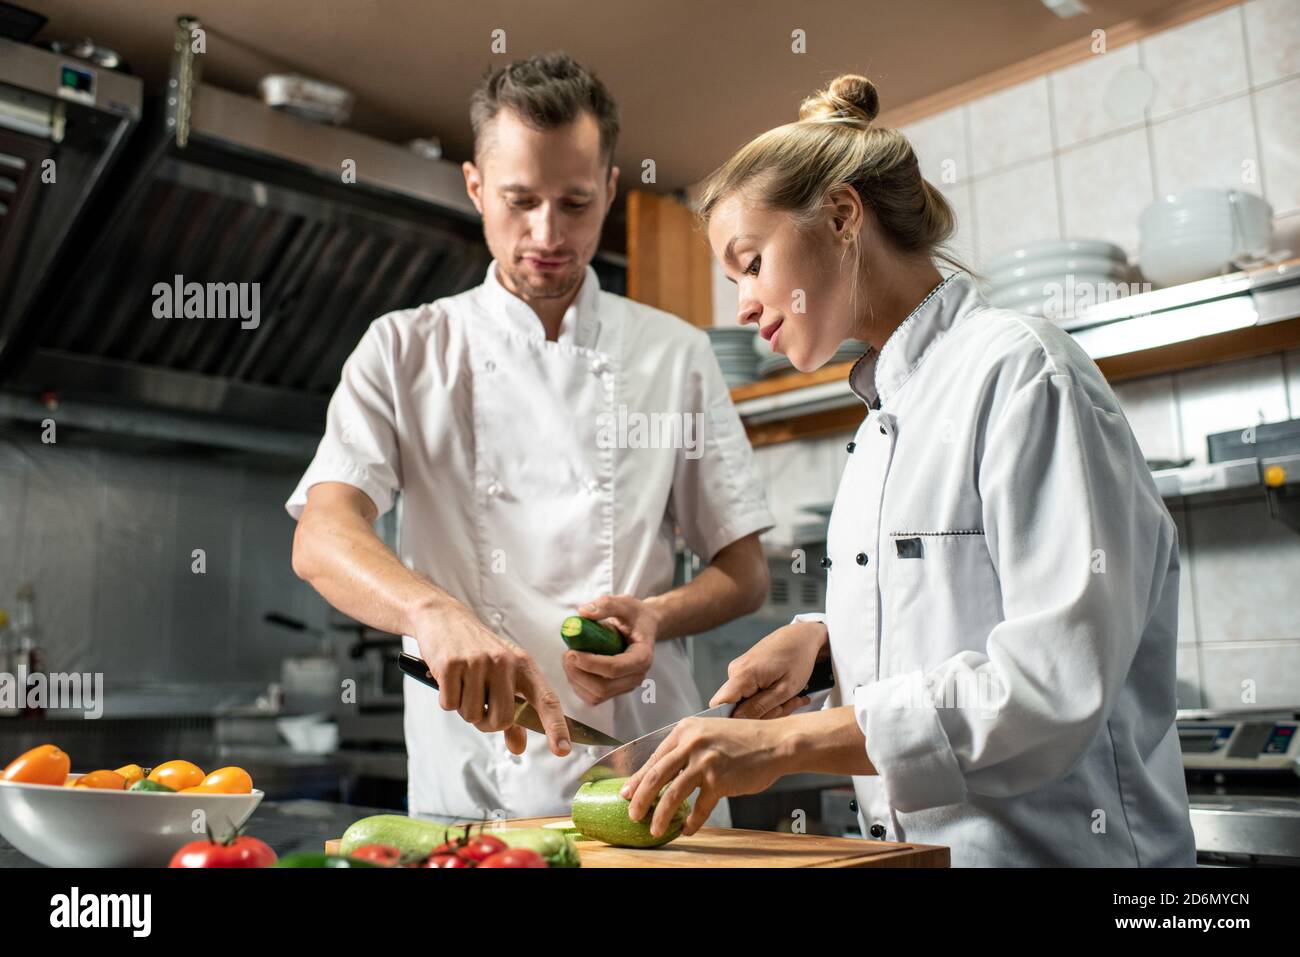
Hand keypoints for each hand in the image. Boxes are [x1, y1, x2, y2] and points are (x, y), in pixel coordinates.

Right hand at [412, 604, 570, 756]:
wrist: (444, 618)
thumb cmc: (476, 650)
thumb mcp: (501, 676)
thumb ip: (512, 714)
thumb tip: (519, 747)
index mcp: (523, 665)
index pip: (546, 699)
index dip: (556, 726)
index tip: (563, 749)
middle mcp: (505, 662)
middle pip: (502, 720)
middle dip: (487, 723)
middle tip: (479, 705)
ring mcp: (478, 662)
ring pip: (473, 715)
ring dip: (465, 709)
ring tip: (463, 685)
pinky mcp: (451, 664)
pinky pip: (450, 705)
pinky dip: (447, 699)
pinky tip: (449, 679)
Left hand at [562, 594, 659, 706]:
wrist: (644, 627)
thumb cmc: (635, 616)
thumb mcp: (624, 603)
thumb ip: (606, 605)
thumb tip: (583, 613)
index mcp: (642, 656)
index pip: (615, 669)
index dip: (590, 663)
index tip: (573, 651)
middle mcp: (636, 676)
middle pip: (603, 687)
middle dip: (579, 673)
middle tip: (567, 654)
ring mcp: (626, 686)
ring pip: (596, 695)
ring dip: (576, 680)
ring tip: (569, 658)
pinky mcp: (615, 691)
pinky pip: (593, 698)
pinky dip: (578, 686)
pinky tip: (574, 668)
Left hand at [620, 716, 789, 836]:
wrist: (775, 742)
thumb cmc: (743, 740)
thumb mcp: (708, 734)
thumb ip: (686, 748)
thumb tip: (661, 774)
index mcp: (685, 730)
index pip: (653, 757)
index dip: (637, 778)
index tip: (626, 793)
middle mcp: (692, 743)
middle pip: (655, 775)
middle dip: (640, 799)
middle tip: (633, 814)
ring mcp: (705, 762)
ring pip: (672, 794)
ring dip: (661, 815)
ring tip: (655, 829)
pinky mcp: (719, 780)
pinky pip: (700, 807)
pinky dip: (692, 821)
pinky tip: (687, 829)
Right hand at [710, 619, 828, 718]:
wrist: (802, 636)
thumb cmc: (797, 659)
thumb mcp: (784, 689)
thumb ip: (759, 707)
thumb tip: (738, 721)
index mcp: (741, 675)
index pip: (718, 705)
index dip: (731, 720)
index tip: (754, 724)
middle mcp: (735, 672)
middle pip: (737, 707)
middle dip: (763, 714)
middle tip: (787, 706)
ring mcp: (739, 671)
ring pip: (747, 702)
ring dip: (770, 707)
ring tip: (792, 698)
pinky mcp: (746, 672)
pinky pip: (751, 694)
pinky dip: (769, 698)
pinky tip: (786, 694)